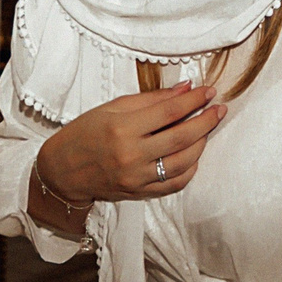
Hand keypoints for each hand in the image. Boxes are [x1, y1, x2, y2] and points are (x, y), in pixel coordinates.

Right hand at [37, 83, 224, 203]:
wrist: (62, 171)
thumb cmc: (84, 133)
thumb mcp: (111, 108)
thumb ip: (150, 99)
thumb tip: (185, 88)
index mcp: (122, 129)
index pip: (169, 112)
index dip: (193, 100)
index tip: (208, 91)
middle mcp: (131, 155)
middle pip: (182, 137)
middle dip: (206, 121)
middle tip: (219, 108)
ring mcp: (137, 178)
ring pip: (184, 162)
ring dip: (202, 144)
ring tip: (206, 129)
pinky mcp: (140, 193)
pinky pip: (175, 184)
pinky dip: (190, 169)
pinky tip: (193, 155)